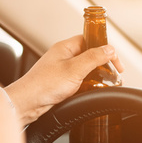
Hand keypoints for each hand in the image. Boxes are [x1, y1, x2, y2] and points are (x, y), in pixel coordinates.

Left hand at [4, 35, 123, 125]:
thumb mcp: (74, 70)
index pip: (91, 39)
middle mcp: (63, 56)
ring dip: (95, 75)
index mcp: (65, 47)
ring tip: (103, 84)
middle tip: (113, 74)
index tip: (114, 60)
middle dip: (102, 64)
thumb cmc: (43, 85)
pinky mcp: (59, 83)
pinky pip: (78, 80)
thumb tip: (109, 49)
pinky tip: (89, 91)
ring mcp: (61, 70)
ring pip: (84, 69)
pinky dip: (86, 84)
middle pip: (89, 54)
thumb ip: (93, 58)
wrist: (27, 103)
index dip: (105, 48)